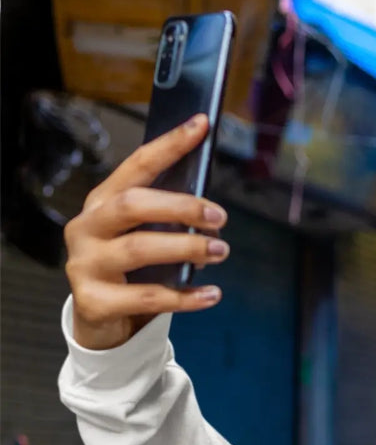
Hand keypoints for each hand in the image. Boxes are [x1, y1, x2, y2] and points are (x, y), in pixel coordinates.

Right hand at [65, 114, 227, 349]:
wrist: (101, 319)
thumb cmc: (132, 271)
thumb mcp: (148, 239)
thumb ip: (170, 224)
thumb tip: (212, 219)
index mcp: (103, 203)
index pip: (137, 165)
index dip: (169, 145)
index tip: (200, 125)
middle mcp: (87, 227)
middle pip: (133, 204)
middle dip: (180, 206)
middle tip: (219, 216)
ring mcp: (85, 264)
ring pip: (139, 249)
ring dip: (187, 248)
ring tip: (221, 251)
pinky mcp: (94, 301)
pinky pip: (147, 298)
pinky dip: (185, 297)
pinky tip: (212, 295)